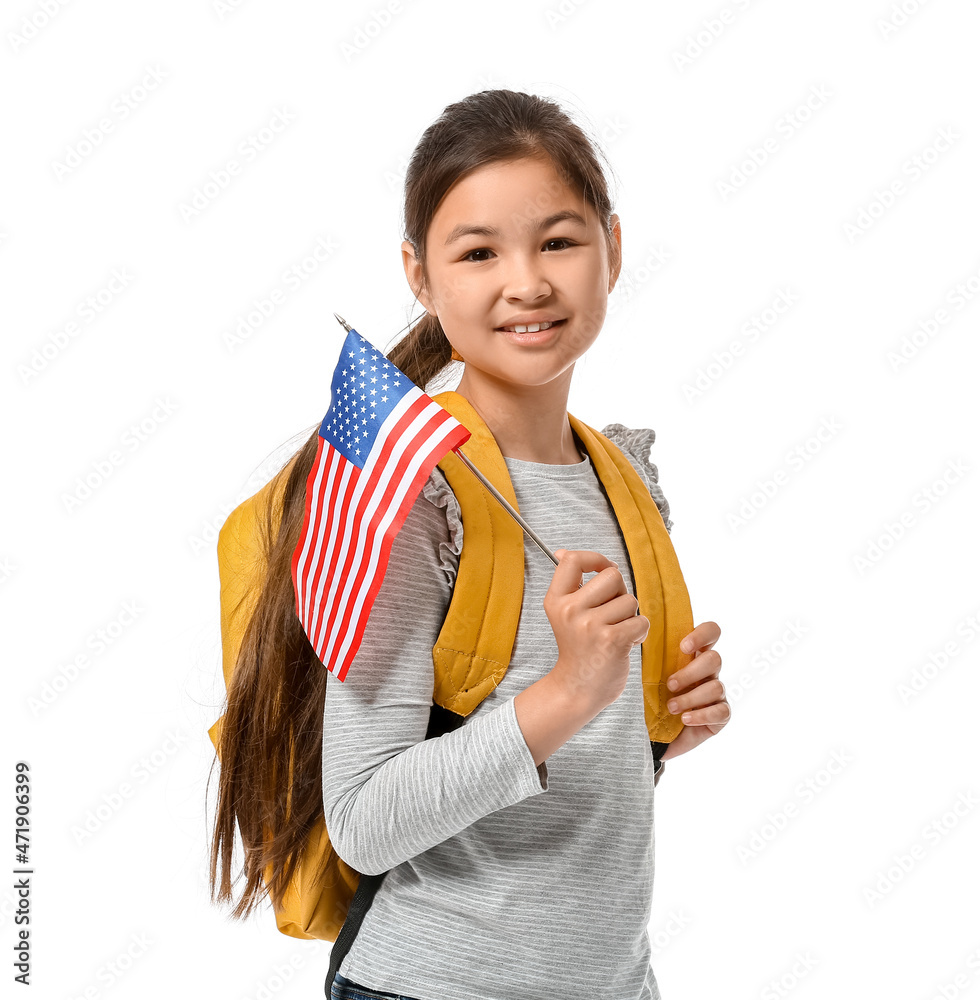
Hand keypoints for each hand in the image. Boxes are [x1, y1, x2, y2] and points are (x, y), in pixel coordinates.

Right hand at [544, 548, 649, 710]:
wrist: (577, 690)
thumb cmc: (578, 649)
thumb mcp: (563, 614)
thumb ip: (568, 583)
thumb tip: (562, 552)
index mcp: (556, 600)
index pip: (572, 560)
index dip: (595, 559)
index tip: (601, 570)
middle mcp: (570, 610)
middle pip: (612, 576)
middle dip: (619, 592)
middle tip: (610, 614)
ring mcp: (590, 626)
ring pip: (630, 600)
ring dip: (629, 617)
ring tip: (615, 633)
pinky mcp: (612, 641)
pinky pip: (640, 621)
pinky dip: (638, 633)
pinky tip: (624, 645)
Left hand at [661, 621, 729, 761]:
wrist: (649, 734)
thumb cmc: (648, 698)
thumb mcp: (647, 674)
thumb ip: (650, 655)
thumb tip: (638, 633)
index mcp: (692, 655)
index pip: (710, 632)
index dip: (702, 635)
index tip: (683, 646)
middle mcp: (707, 672)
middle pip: (714, 659)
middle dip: (690, 672)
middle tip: (669, 684)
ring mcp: (716, 694)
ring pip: (716, 686)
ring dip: (691, 697)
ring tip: (670, 707)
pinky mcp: (719, 716)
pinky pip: (721, 711)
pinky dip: (701, 715)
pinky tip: (684, 719)